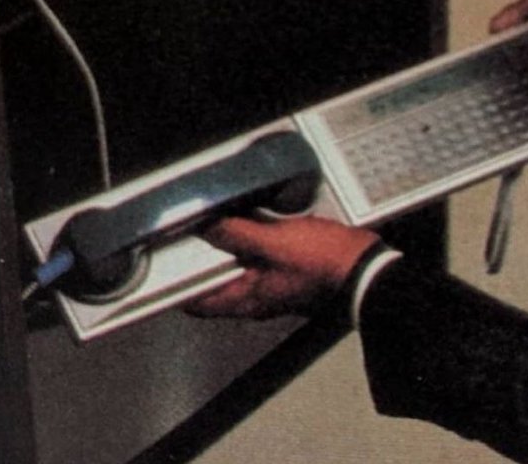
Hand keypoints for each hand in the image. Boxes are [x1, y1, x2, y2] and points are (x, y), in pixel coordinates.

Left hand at [184, 215, 380, 319]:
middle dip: (203, 261)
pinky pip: (260, 262)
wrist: (362, 268)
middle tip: (192, 234)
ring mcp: (274, 288)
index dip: (177, 285)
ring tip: (221, 224)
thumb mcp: (273, 241)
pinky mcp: (290, 276)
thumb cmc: (323, 263)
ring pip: (239, 271)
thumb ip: (237, 234)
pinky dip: (251, 246)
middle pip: (216, 284)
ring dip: (229, 250)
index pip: (198, 303)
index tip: (165, 263)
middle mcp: (258, 299)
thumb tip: (208, 228)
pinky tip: (256, 225)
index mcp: (248, 298)